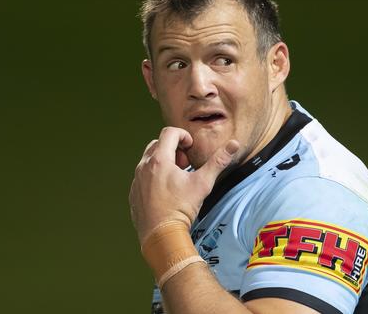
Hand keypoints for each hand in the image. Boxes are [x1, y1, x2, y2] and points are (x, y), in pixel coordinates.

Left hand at [129, 126, 239, 244]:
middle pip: (157, 144)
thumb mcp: (203, 183)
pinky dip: (154, 177)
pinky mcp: (134, 193)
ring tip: (176, 178)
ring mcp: (136, 180)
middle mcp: (144, 167)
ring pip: (148, 160)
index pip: (169, 133)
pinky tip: (166, 192)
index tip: (191, 148)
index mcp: (160, 160)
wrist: (162, 236)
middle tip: (185, 164)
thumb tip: (233, 144)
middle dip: (173, 149)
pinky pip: (142, 177)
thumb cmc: (181, 209)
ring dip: (163, 162)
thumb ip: (218, 161)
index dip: (183, 136)